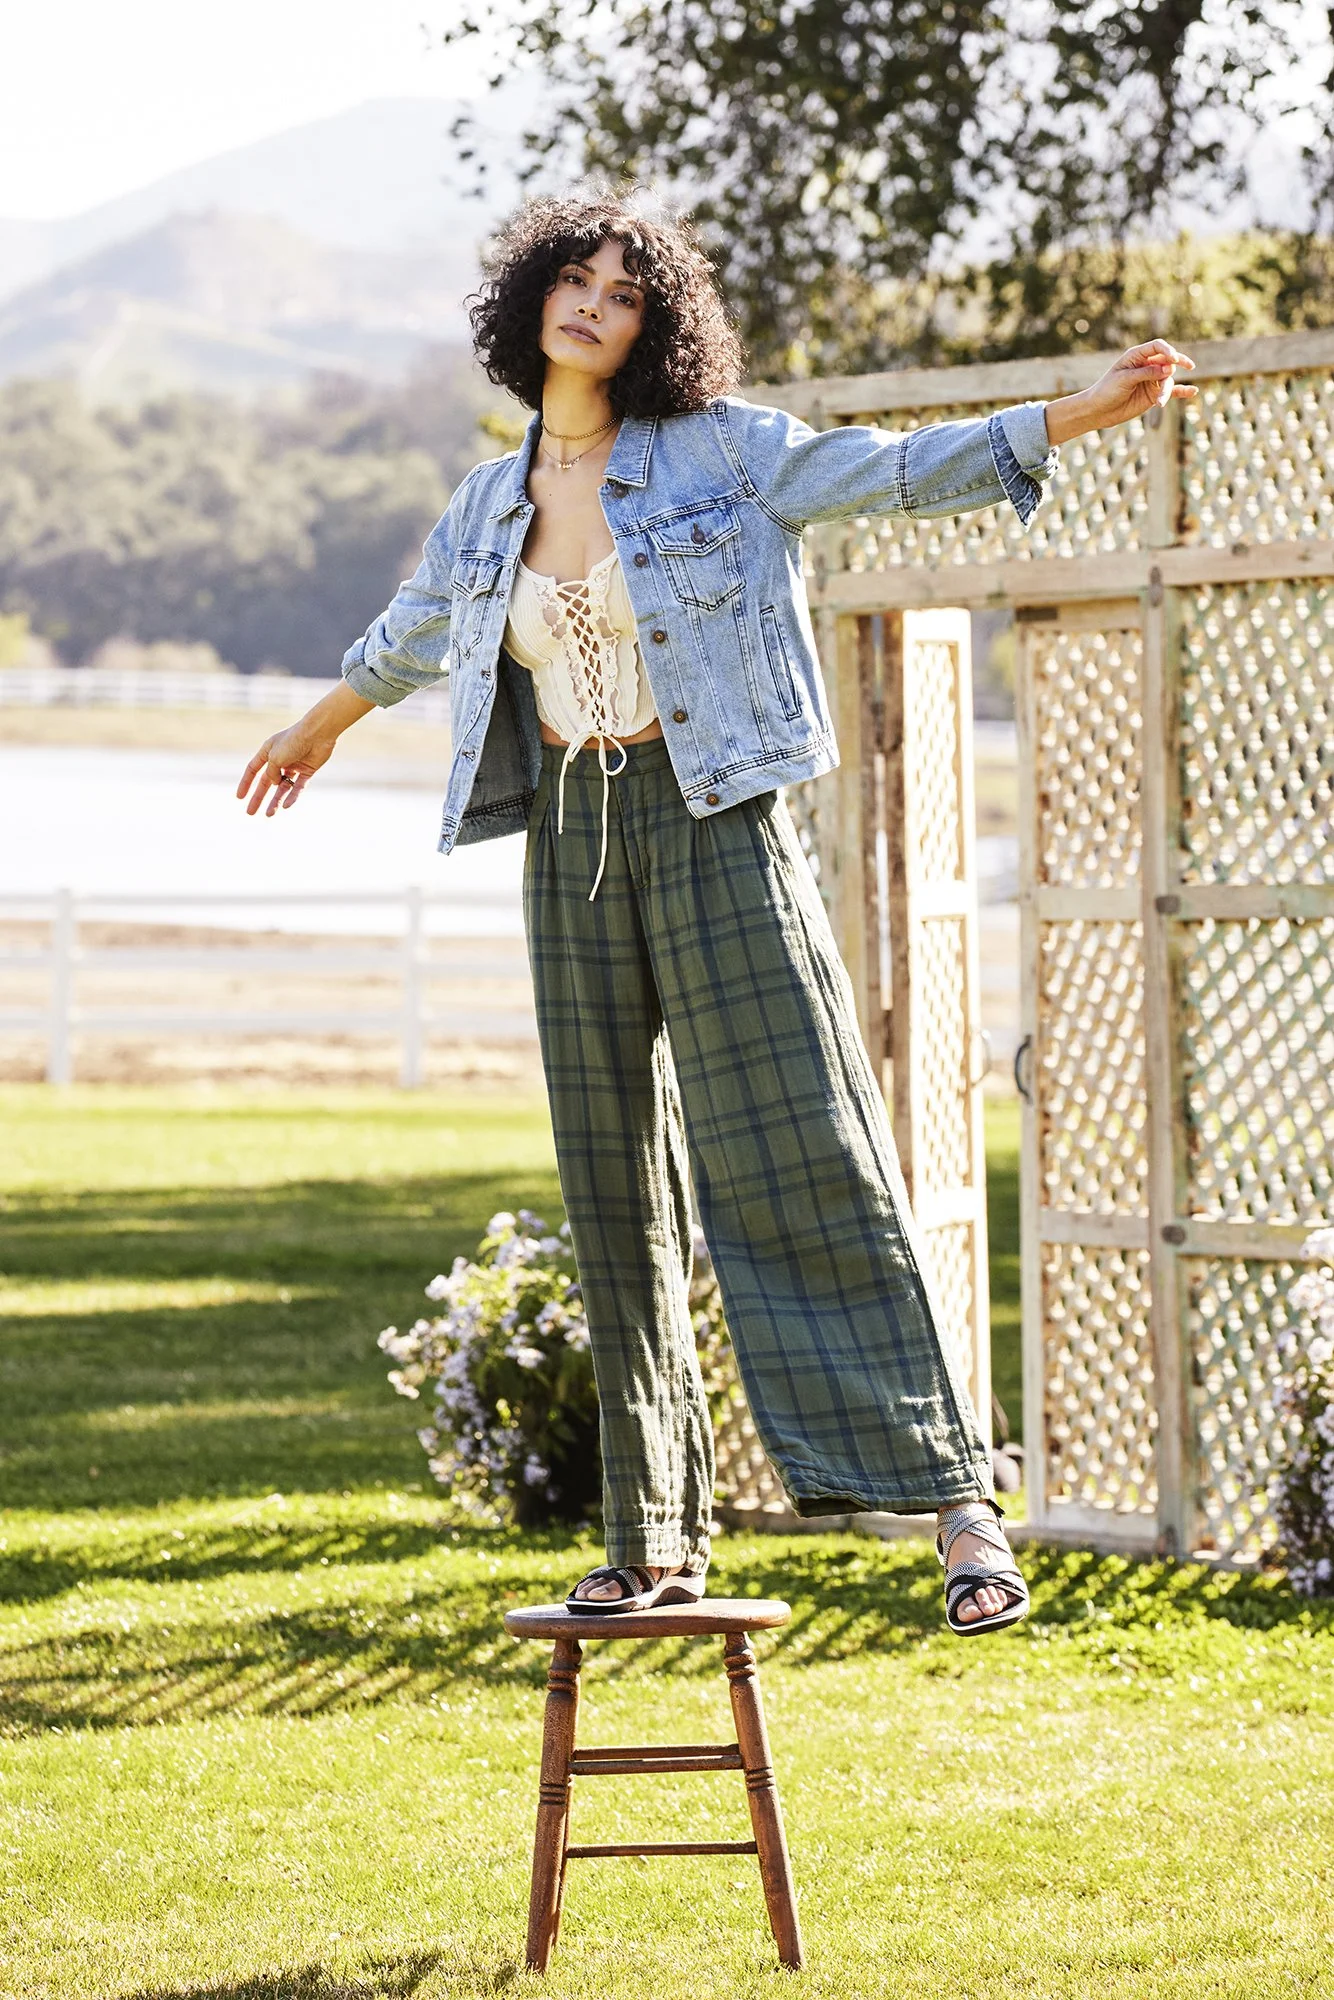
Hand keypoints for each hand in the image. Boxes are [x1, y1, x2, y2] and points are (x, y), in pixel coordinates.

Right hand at [236, 717, 336, 816]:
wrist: (318, 733)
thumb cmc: (294, 741)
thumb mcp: (275, 758)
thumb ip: (271, 774)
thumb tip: (274, 785)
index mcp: (268, 750)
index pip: (253, 769)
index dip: (246, 783)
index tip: (240, 797)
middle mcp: (280, 758)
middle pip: (266, 782)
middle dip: (259, 797)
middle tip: (250, 812)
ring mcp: (294, 765)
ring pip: (283, 787)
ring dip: (275, 801)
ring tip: (269, 815)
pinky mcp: (308, 770)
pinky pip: (298, 787)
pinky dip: (292, 796)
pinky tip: (286, 806)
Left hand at [1044, 339, 1196, 444]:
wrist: (1098, 411)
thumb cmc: (1107, 391)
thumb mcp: (1125, 379)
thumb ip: (1146, 373)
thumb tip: (1169, 369)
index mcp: (1137, 356)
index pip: (1158, 347)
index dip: (1168, 350)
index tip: (1174, 359)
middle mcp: (1147, 365)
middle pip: (1167, 362)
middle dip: (1174, 366)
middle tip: (1187, 367)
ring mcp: (1151, 380)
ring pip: (1168, 380)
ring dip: (1166, 390)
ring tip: (1159, 402)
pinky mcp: (1154, 395)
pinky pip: (1171, 391)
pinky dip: (1182, 391)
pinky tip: (1193, 392)